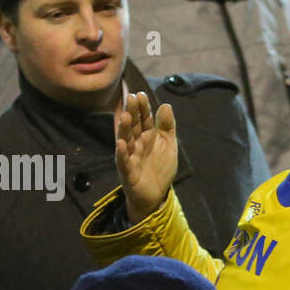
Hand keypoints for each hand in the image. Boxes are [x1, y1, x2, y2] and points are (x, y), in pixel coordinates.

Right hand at [115, 90, 176, 223]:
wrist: (156, 195)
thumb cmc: (160, 168)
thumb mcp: (168, 145)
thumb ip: (167, 127)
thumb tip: (166, 105)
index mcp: (146, 136)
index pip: (144, 119)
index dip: (143, 108)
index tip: (141, 94)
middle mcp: (136, 144)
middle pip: (134, 126)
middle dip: (132, 113)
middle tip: (131, 98)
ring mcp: (130, 157)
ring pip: (126, 141)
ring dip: (125, 129)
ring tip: (126, 116)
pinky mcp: (127, 172)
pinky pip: (123, 162)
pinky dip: (121, 153)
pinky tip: (120, 143)